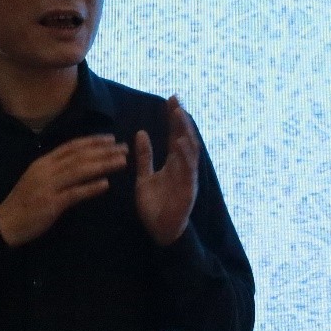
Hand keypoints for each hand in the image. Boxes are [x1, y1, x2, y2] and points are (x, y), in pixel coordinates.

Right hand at [0, 134, 127, 247]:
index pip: (72, 146)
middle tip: (124, 148)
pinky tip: (106, 185)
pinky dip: (91, 188)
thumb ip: (56, 169)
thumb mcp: (38, 178)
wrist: (5, 223)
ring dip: (103, 165)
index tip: (111, 138)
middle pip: (80, 156)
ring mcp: (49, 186)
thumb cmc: (24, 201)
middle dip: (104, 150)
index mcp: (44, 162)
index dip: (92, 141)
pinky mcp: (51, 203)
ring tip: (122, 162)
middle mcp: (47, 170)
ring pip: (80, 170)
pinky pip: (75, 193)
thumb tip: (79, 161)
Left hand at [134, 96, 199, 246]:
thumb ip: (145, 157)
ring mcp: (187, 177)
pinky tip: (181, 143)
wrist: (159, 231)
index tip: (170, 100)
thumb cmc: (154, 205)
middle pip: (185, 138)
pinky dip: (186, 156)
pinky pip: (188, 170)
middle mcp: (183, 167)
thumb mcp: (144, 177)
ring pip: (190, 151)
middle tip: (176, 100)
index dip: (174, 118)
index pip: (175, 135)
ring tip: (179, 115)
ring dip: (185, 132)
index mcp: (173, 163)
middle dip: (181, 120)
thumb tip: (141, 133)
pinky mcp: (188, 189)